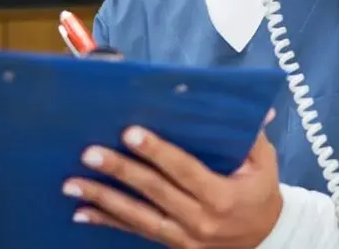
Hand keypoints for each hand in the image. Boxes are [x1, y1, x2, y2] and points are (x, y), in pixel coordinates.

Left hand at [63, 110, 281, 248]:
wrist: (266, 238)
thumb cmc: (262, 192)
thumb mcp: (265, 162)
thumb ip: (251, 135)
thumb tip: (246, 105)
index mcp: (222, 195)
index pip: (184, 170)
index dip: (157, 152)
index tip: (131, 133)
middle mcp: (200, 220)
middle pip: (154, 192)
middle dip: (120, 171)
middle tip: (91, 154)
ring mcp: (184, 237)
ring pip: (137, 216)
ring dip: (102, 199)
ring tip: (72, 183)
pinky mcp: (173, 246)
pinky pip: (137, 232)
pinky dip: (108, 222)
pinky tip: (82, 212)